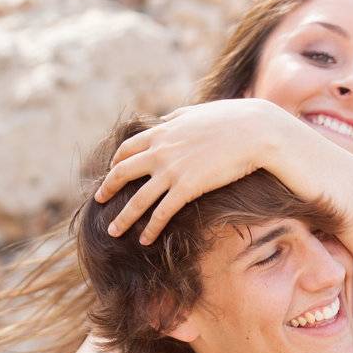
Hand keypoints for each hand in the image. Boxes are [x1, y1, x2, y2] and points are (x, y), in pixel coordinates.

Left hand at [93, 99, 278, 244]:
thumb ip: (177, 117)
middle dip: (107, 188)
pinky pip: (161, 213)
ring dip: (123, 218)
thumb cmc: (232, 120)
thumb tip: (168, 118)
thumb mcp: (196, 113)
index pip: (127, 148)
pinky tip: (145, 240)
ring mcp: (172, 170)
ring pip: (138, 199)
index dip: (116, 162)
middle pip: (122, 172)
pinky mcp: (187, 188)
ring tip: (113, 232)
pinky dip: (151, 228)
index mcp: (162, 131)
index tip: (111, 172)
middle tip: (99, 201)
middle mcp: (160, 151)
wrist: (253, 131)